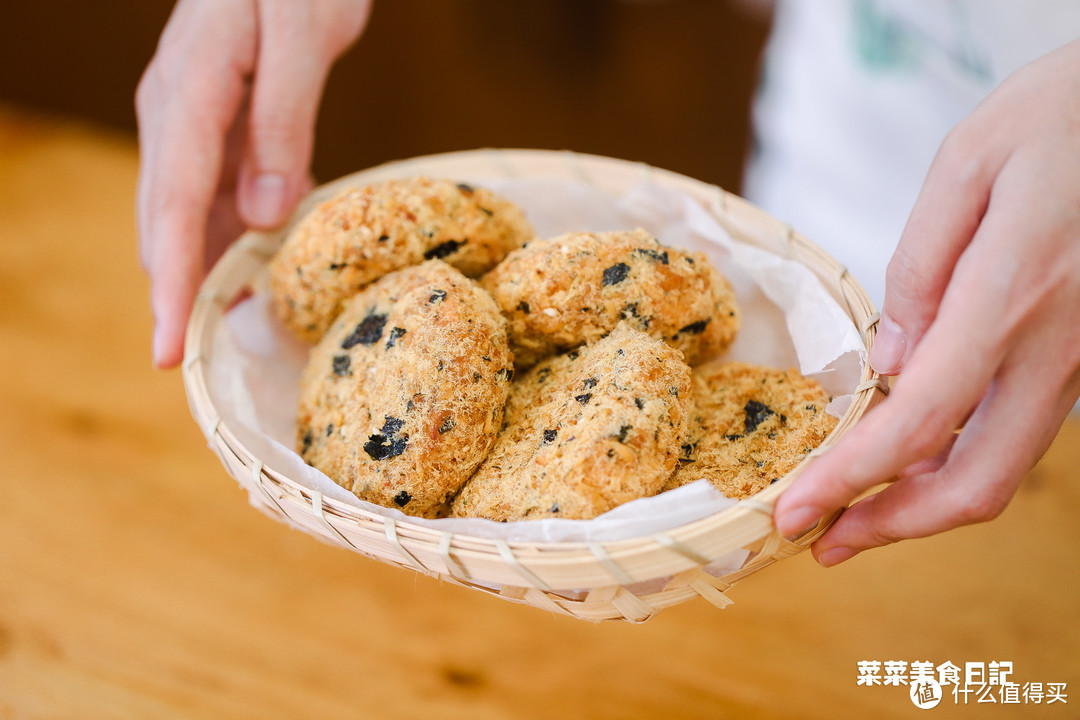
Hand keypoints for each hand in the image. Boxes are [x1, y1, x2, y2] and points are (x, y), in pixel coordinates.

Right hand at [136, 0, 370, 366]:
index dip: (169, 282)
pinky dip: (233, 244)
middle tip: (195, 368)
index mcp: (190, 91)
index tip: (168, 347)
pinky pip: (219, 200)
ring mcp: (195, 124)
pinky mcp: (223, 131)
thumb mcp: (302, 36)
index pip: (171, 205)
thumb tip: (264, 219)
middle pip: (166, 222)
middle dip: (177, 297)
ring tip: (232, 340)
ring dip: (205, 277)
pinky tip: (257, 280)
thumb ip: (284, 124)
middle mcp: (177, 114)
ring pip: (189, 219)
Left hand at [774, 38, 1079, 564]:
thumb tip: (890, 363)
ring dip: (923, 504)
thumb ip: (920, 268)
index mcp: (1011, 295)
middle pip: (975, 481)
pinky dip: (957, 463)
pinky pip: (1018, 431)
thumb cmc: (1059, 115)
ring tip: (852, 511)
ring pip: (1001, 466)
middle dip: (891, 526)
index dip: (852, 478)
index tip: (794, 512)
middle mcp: (1056, 346)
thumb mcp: (968, 165)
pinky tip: (908, 457)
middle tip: (822, 541)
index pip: (920, 419)